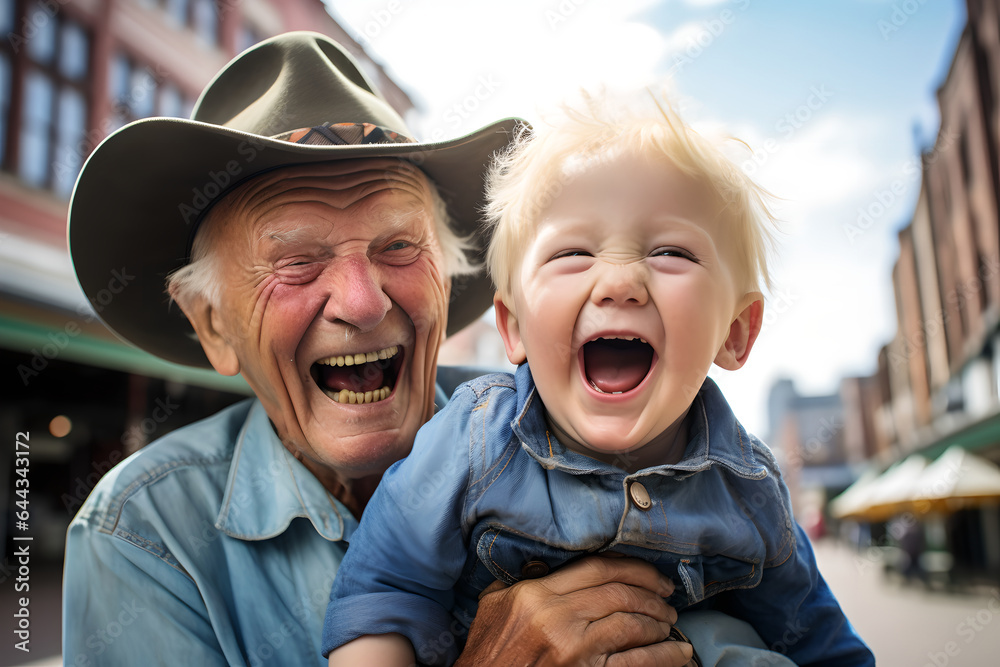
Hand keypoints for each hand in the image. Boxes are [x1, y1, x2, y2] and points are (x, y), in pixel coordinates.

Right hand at [455, 555, 693, 666]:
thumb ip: (523, 582)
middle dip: (651, 592)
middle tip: (667, 595)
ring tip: (670, 621)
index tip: (649, 572)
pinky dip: (664, 656)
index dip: (631, 566)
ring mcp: (574, 651)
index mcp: (536, 596)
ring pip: (632, 625)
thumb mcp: (493, 606)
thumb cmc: (487, 653)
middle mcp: (558, 619)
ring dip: (659, 621)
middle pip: (620, 594)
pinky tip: (679, 652)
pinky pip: (636, 663)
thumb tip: (547, 566)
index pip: (596, 568)